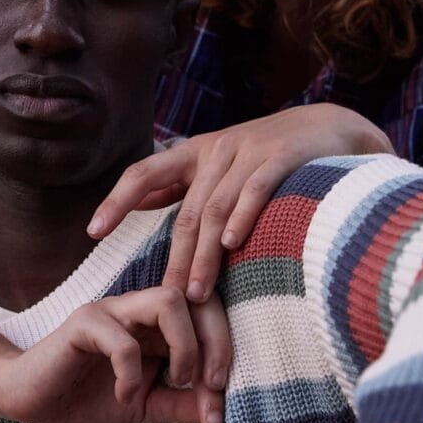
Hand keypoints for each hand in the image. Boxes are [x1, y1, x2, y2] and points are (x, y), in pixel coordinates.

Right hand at [0, 286, 230, 422]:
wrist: (29, 400)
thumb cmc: (85, 398)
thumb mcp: (144, 407)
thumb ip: (181, 406)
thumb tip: (221, 417)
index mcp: (157, 324)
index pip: (207, 312)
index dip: (223, 346)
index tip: (219, 392)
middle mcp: (138, 308)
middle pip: (196, 298)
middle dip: (215, 341)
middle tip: (209, 384)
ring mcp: (111, 311)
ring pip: (167, 300)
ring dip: (183, 345)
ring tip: (175, 380)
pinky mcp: (83, 324)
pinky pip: (122, 339)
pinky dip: (131, 373)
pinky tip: (123, 396)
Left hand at [86, 104, 392, 300]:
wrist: (330, 126)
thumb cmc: (268, 154)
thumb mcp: (219, 161)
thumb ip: (182, 183)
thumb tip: (140, 203)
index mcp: (195, 152)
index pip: (144, 174)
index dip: (116, 200)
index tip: (92, 232)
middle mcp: (217, 150)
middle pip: (187, 210)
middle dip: (176, 256)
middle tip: (167, 296)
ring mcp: (249, 152)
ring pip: (217, 208)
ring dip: (205, 254)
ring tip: (197, 293)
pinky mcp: (283, 157)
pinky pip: (257, 190)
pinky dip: (244, 217)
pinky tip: (233, 245)